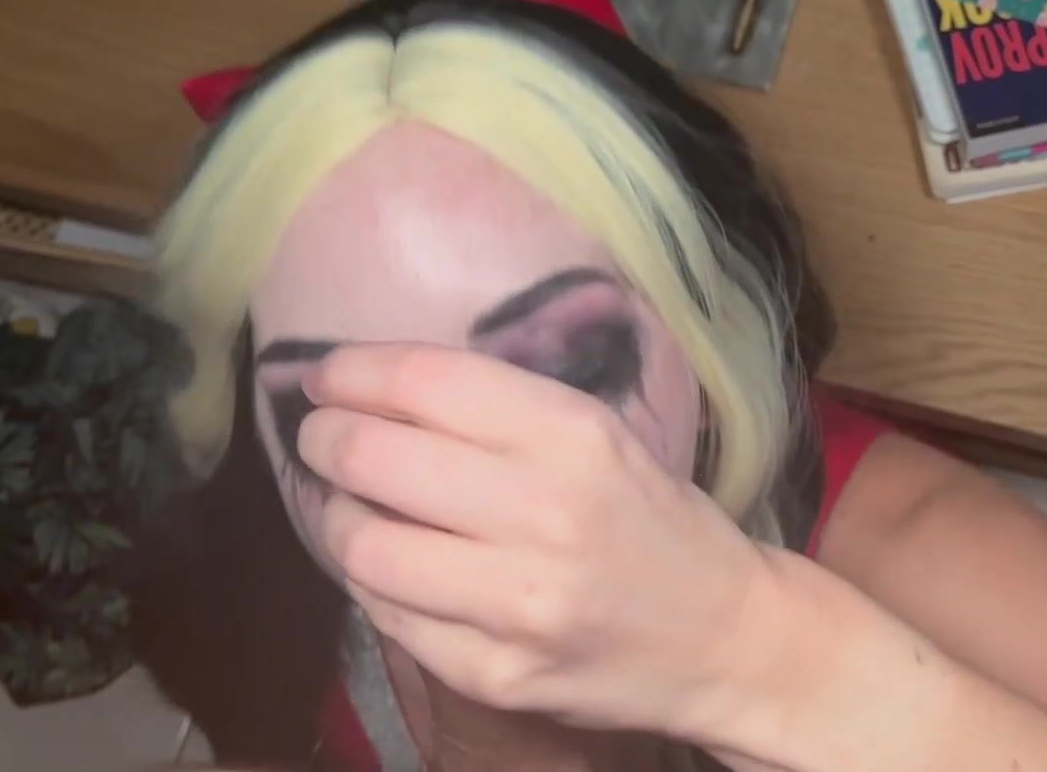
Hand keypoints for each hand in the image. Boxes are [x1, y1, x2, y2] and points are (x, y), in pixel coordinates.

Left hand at [295, 343, 781, 736]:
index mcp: (576, 438)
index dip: (354, 372)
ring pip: (363, 546)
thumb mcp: (602, 438)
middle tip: (322, 438)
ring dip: (336, 517)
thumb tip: (376, 386)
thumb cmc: (652, 521)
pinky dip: (371, 583)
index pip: (427, 383)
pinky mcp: (495, 674)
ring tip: (347, 505)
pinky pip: (387, 617)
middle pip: (376, 457)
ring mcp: (517, 604)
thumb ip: (502, 411)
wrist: (724, 638)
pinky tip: (388, 565)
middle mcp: (545, 516)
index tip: (327, 377)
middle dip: (325, 439)